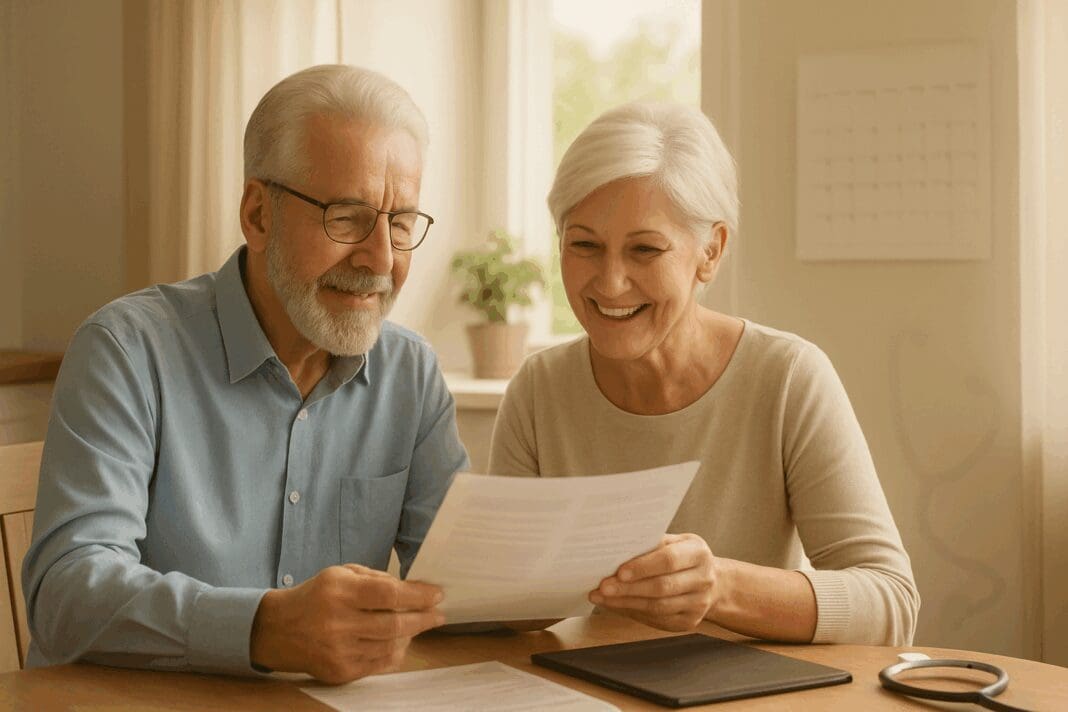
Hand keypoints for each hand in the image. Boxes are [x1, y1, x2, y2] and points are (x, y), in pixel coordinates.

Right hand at [250, 564, 443, 683]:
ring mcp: (338, 651)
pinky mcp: (339, 672)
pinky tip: (402, 642)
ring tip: (420, 624)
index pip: (388, 595)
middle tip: (438, 614)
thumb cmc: (316, 596)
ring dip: (411, 635)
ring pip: (390, 646)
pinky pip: (380, 664)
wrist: (278, 629)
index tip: (437, 594)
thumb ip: (376, 578)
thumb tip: (413, 590)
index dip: (418, 596)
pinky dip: (396, 652)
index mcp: (339, 592)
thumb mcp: (341, 573)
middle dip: (423, 619)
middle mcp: (338, 623)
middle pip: (394, 625)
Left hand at [589, 533, 715, 631]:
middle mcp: (704, 579)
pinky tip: (616, 606)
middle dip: (629, 588)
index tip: (619, 572)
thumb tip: (617, 548)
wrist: (710, 580)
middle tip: (603, 587)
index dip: (643, 567)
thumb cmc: (683, 556)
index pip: (669, 560)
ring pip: (658, 607)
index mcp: (699, 553)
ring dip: (626, 603)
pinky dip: (634, 612)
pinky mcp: (689, 621)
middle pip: (662, 587)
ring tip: (602, 597)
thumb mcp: (674, 541)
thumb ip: (652, 543)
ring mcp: (699, 604)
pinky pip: (657, 619)